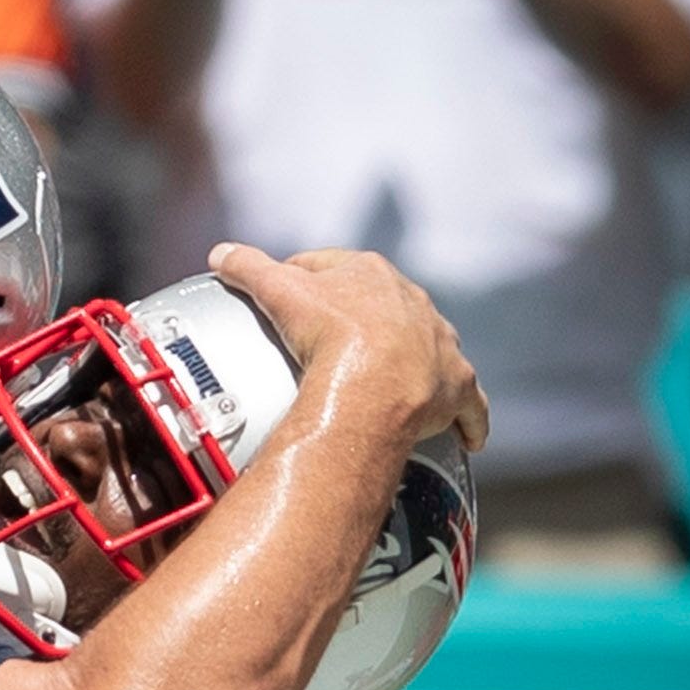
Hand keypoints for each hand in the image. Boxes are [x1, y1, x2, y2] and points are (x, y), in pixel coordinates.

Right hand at [208, 243, 488, 453]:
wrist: (371, 380)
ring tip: (395, 380)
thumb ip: (249, 268)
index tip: (292, 295)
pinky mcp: (456, 386)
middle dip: (366, 317)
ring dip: (418, 358)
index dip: (311, 279)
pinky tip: (468, 437)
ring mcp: (439, 345)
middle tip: (334, 341)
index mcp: (373, 275)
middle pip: (386, 305)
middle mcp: (414, 305)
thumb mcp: (278, 291)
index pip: (337, 268)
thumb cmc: (328, 333)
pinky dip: (468, 420)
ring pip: (430, 346)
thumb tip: (221, 252)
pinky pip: (468, 405)